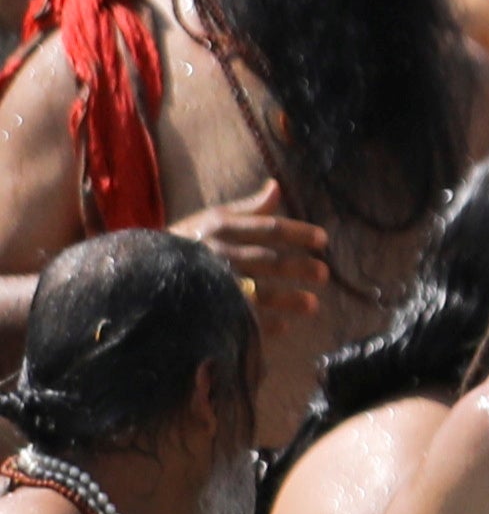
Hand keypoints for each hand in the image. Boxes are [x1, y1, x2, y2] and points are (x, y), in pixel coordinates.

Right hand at [174, 188, 326, 326]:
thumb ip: (248, 208)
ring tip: (313, 305)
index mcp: (221, 226)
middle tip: (324, 274)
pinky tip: (284, 326)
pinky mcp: (205, 307)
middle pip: (269, 260)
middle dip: (300, 268)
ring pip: (259, 291)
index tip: (324, 241)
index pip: (270, 229)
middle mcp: (218, 253)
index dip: (300, 234)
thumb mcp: (212, 218)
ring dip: (289, 300)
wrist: (139, 271)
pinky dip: (263, 324)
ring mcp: (212, 282)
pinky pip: (241, 317)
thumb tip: (276, 186)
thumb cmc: (186, 241)